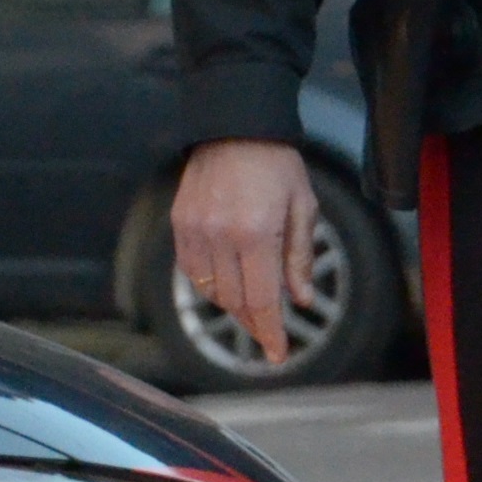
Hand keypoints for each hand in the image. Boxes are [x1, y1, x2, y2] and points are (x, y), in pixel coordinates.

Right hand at [172, 139, 318, 364]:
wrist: (234, 126)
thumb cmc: (276, 164)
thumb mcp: (303, 206)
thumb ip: (299, 257)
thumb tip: (301, 300)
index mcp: (256, 233)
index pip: (260, 300)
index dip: (270, 332)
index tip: (278, 354)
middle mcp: (219, 236)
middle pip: (234, 301)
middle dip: (254, 321)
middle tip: (270, 330)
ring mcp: (194, 230)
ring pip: (210, 290)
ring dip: (233, 305)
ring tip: (251, 306)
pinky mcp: (179, 223)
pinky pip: (191, 270)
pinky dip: (210, 284)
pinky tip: (227, 282)